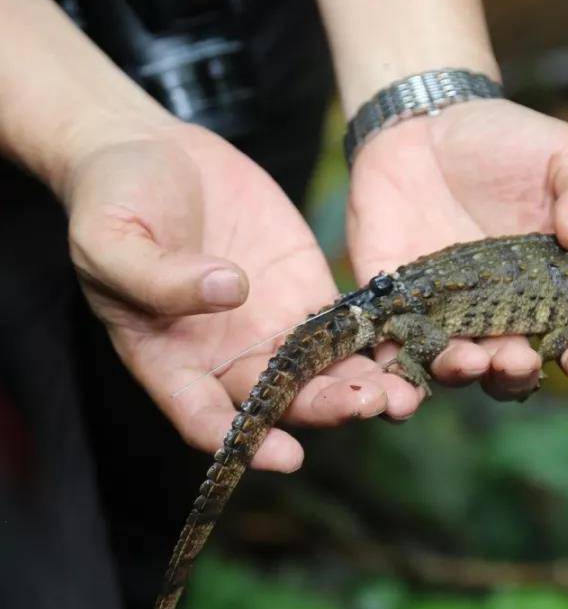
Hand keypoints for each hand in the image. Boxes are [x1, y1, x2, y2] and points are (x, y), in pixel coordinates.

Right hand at [65, 122, 416, 471]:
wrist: (150, 153)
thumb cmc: (112, 202)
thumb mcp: (113, 240)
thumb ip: (160, 277)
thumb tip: (229, 291)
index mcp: (170, 361)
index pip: (207, 419)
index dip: (247, 443)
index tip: (288, 455)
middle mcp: (227, 356)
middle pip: (282, 401)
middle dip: (325, 409)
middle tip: (367, 405)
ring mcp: (272, 326)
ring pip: (323, 371)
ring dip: (364, 385)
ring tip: (403, 392)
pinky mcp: (306, 291)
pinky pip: (348, 324)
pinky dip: (379, 337)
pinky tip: (413, 342)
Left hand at [348, 98, 567, 407]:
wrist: (427, 124)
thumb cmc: (509, 142)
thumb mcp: (566, 155)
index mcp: (553, 295)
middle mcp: (501, 319)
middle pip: (513, 370)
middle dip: (517, 374)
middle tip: (518, 360)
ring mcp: (446, 318)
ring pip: (454, 369)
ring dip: (461, 375)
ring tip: (468, 361)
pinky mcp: (394, 308)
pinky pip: (393, 352)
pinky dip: (396, 378)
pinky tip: (399, 389)